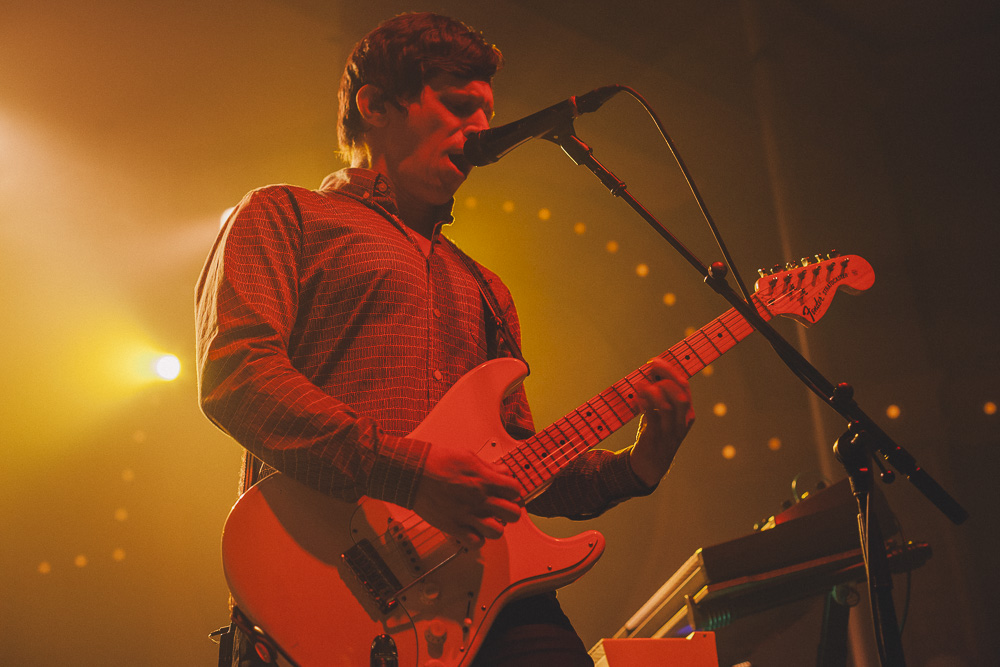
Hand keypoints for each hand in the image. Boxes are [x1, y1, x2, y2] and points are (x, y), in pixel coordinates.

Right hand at [413, 446, 522, 548]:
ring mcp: (468, 514)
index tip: (507, 492)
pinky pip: (475, 542)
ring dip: (495, 527)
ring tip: (488, 521)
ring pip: (497, 532)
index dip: (513, 491)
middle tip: (502, 508)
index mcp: (485, 480)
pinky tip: (472, 530)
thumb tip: (503, 471)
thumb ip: (489, 466)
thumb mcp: (468, 456)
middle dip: (510, 511)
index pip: (515, 490)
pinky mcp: (454, 526)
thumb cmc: (438, 461)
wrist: (414, 472)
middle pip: (513, 514)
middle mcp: (480, 499)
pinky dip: (476, 539)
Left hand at [629, 359, 694, 487]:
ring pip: (667, 406)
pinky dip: (644, 405)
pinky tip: (636, 398)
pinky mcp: (655, 439)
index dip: (670, 371)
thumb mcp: (663, 415)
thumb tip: (649, 371)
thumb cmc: (656, 434)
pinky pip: (652, 420)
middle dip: (665, 376)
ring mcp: (669, 432)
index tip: (654, 361)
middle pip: (680, 394)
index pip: (684, 386)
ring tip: (640, 384)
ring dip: (652, 391)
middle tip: (649, 368)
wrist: (650, 466)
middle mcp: (681, 422)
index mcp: (687, 413)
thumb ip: (660, 396)